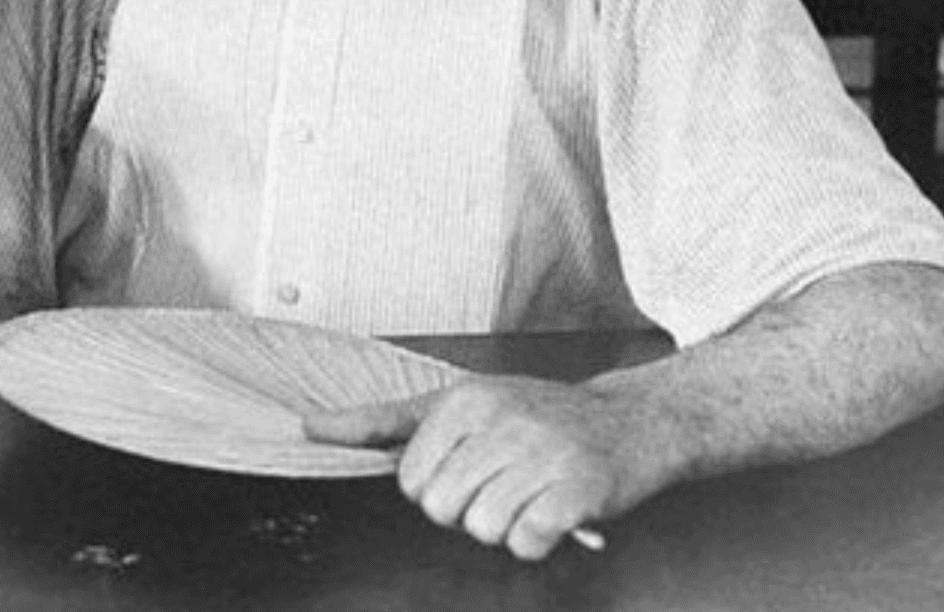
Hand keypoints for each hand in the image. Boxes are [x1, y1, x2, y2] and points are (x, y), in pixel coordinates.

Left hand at [301, 376, 670, 559]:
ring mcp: (541, 454)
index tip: (471, 471)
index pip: (410, 480)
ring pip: (483, 529)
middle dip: (468, 512)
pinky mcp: (578, 490)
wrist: (633, 420)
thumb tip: (309, 427)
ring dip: (505, 527)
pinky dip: (537, 542)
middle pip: (441, 509)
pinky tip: (554, 514)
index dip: (438, 490)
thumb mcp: (458, 401)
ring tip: (531, 495)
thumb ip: (383, 421)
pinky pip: (527, 543)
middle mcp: (500, 421)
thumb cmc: (537, 415)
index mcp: (464, 400)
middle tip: (504, 486)